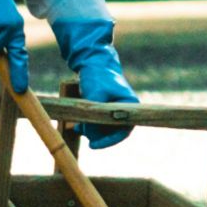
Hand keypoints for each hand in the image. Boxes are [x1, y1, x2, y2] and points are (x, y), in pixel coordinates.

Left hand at [50, 18, 138, 148]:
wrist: (92, 61)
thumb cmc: (97, 76)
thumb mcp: (95, 96)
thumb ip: (95, 116)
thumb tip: (90, 135)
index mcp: (129, 105)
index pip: (123, 130)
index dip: (110, 140)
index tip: (94, 145)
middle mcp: (125, 110)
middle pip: (113, 131)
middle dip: (97, 135)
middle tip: (82, 132)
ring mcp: (115, 110)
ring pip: (104, 129)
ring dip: (91, 131)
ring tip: (78, 128)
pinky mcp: (106, 109)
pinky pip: (99, 123)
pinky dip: (89, 125)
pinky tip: (77, 126)